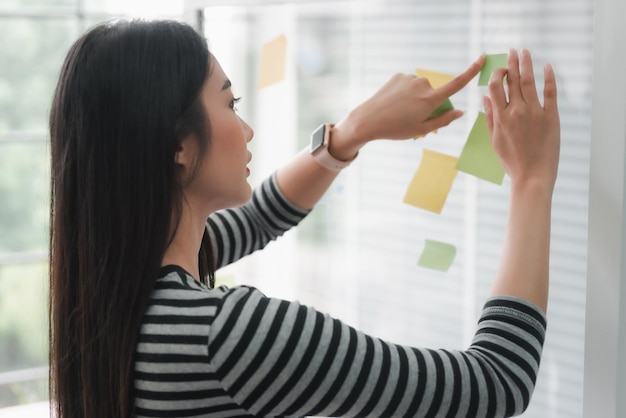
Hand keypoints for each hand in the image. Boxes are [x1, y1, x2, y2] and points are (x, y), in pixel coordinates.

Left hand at [329, 54, 485, 159]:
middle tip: (414, 119)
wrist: (367, 120)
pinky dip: (405, 92)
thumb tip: (460, 112)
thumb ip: (443, 120)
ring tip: (400, 112)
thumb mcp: (421, 129)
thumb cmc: (395, 129)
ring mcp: (410, 78)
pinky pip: (408, 84)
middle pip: (434, 93)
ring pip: (420, 89)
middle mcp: (422, 85)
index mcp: (430, 100)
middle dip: (429, 103)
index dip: (471, 70)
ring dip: (416, 98)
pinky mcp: (398, 76)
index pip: (457, 83)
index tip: (482, 58)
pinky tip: (393, 102)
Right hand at [483, 49, 559, 193]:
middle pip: (512, 80)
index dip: (497, 74)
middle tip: (512, 51)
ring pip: (529, 82)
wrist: (532, 175)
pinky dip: (549, 78)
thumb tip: (485, 97)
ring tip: (526, 52)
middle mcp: (517, 111)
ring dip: (527, 64)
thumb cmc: (512, 161)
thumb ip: (490, 117)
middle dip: (512, 63)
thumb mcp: (495, 140)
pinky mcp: (551, 117)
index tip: (500, 68)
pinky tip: (547, 67)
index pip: (496, 87)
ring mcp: (535, 113)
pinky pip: (550, 93)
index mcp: (501, 118)